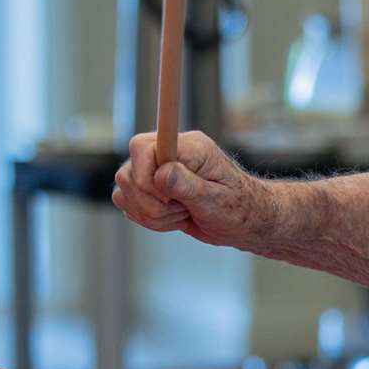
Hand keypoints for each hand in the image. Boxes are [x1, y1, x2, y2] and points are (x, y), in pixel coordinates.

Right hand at [112, 130, 274, 249]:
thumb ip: (188, 186)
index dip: (143, 174)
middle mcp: (168, 154)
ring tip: (181, 216)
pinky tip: (172, 220)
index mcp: (189, 147)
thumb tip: (161, 174)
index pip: (142, 146)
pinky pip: (126, 202)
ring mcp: (155, 170)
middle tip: (182, 211)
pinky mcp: (149, 189)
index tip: (165, 197)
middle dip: (151, 203)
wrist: (244, 222)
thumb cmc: (239, 208)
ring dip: (151, 214)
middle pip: (128, 172)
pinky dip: (146, 218)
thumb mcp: (217, 199)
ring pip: (124, 190)